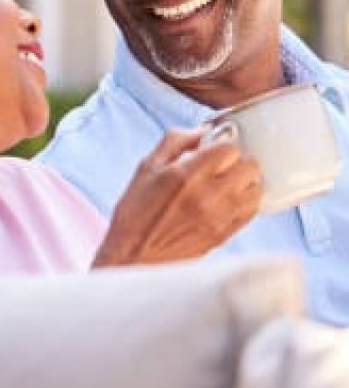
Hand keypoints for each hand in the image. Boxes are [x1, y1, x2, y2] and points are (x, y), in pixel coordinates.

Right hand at [92, 128, 260, 266]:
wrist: (132, 256)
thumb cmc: (135, 212)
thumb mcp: (147, 167)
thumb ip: (175, 141)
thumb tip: (202, 130)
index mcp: (185, 174)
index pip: (229, 148)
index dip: (223, 144)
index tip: (214, 148)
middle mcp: (206, 196)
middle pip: (249, 167)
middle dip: (238, 160)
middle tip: (224, 164)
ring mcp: (218, 218)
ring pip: (255, 190)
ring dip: (246, 182)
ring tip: (230, 182)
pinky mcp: (224, 235)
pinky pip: (251, 212)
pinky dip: (246, 202)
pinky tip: (231, 200)